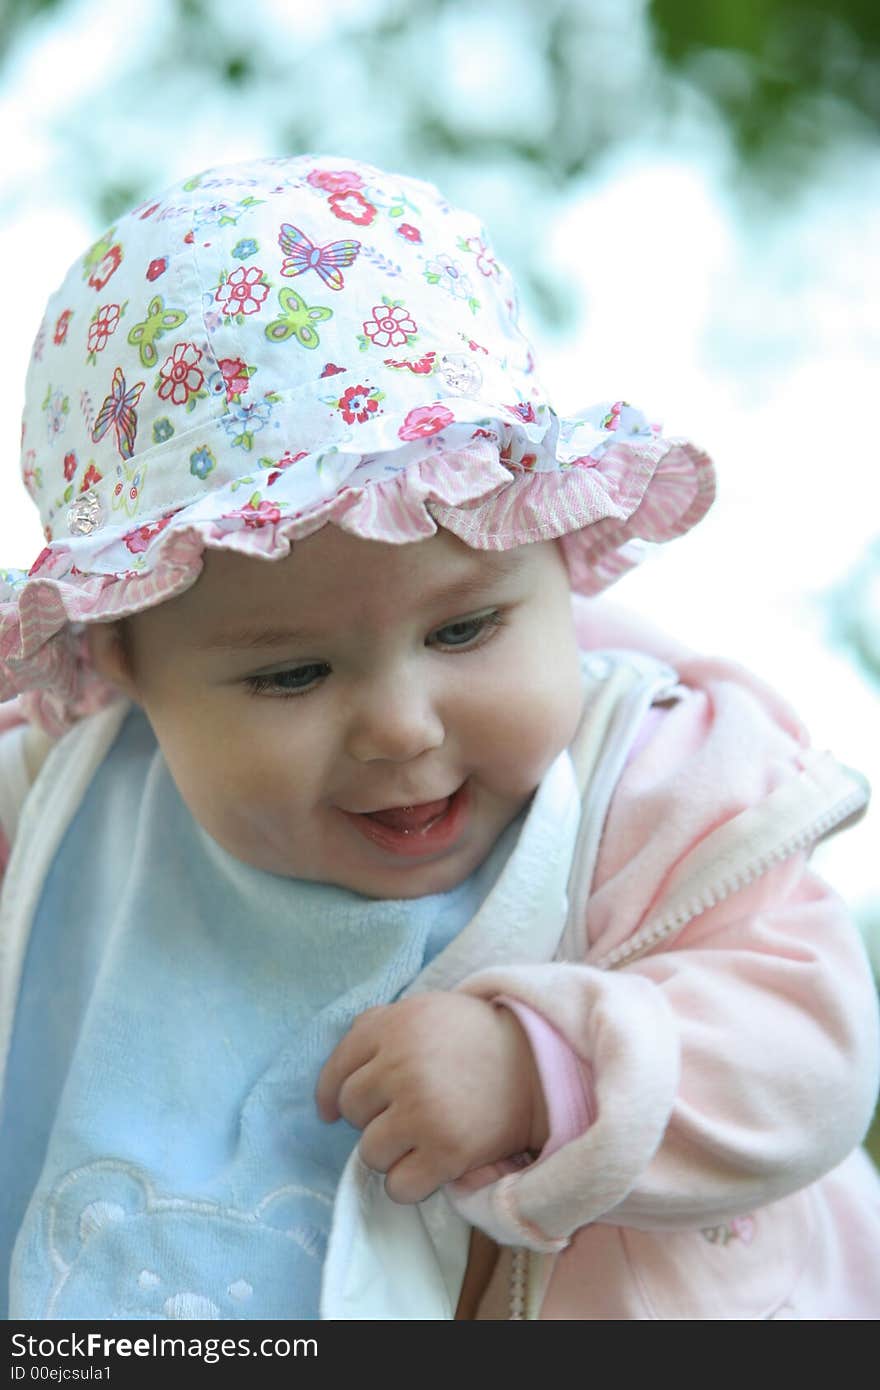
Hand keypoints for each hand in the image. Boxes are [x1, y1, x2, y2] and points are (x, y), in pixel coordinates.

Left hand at [315, 992, 548, 1203]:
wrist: (539, 1066)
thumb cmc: (475, 1038)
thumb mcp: (425, 1011)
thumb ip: (379, 1026)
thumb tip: (333, 1079)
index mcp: (395, 1026)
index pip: (337, 1068)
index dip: (330, 1094)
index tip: (331, 1111)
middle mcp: (402, 1066)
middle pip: (351, 1110)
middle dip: (371, 1116)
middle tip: (404, 1111)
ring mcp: (423, 1111)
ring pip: (369, 1153)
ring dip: (390, 1152)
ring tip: (421, 1137)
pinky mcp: (446, 1152)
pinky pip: (398, 1187)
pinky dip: (410, 1183)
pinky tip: (430, 1165)